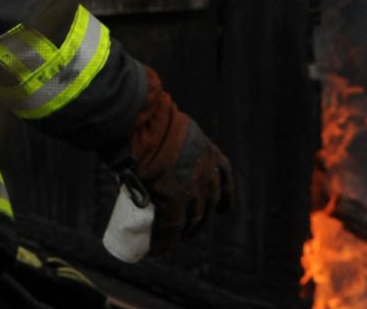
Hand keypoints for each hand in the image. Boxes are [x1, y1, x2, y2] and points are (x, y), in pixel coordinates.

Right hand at [128, 66, 232, 247]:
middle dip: (200, 220)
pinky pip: (171, 226)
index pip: (225, 179)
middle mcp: (207, 172)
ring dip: (183, 233)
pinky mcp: (174, 198)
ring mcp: (192, 186)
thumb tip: (148, 157)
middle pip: (208, 204)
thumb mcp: (170, 128)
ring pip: (192, 219)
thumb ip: (169, 146)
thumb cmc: (146, 116)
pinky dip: (165, 241)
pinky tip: (160, 249)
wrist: (141, 117)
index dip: (224, 197)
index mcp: (208, 152)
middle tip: (189, 230)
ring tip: (173, 242)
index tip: (224, 209)